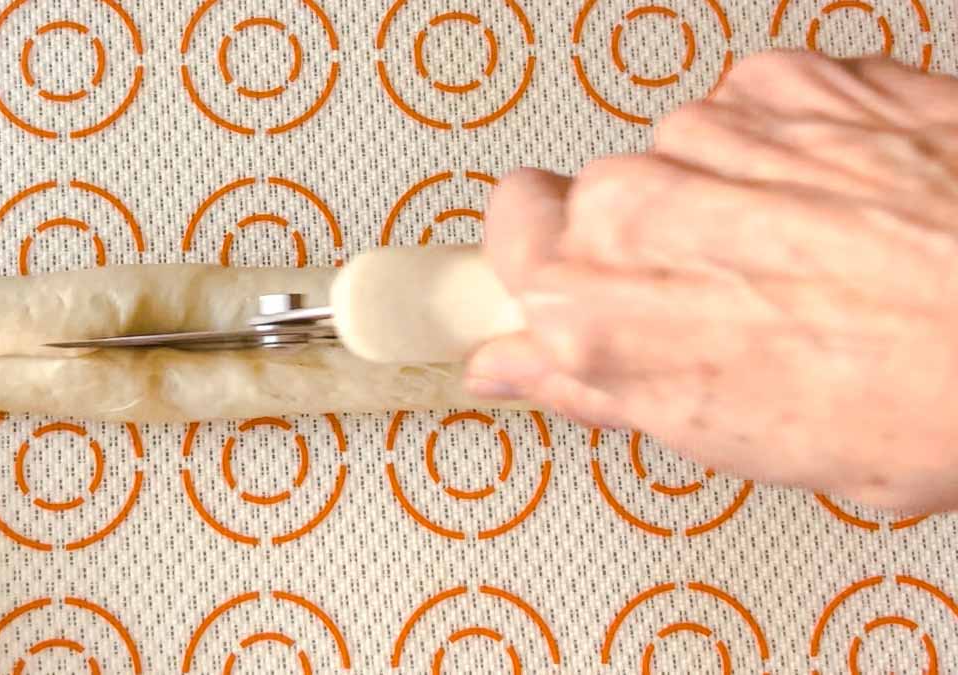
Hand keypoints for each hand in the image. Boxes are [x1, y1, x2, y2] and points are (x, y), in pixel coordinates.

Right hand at [466, 50, 957, 512]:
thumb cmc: (917, 404)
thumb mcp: (725, 438)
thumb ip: (588, 386)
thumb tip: (509, 365)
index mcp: (598, 308)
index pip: (507, 233)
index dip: (544, 255)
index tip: (569, 270)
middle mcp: (636, 208)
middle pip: (592, 195)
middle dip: (642, 236)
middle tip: (724, 288)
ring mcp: (713, 134)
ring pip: (676, 151)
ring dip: (721, 190)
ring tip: (806, 248)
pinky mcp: (789, 79)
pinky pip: (748, 106)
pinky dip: (782, 143)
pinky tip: (838, 197)